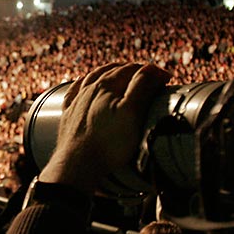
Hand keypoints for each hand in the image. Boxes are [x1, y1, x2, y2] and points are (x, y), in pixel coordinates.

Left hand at [38, 63, 169, 191]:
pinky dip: (80, 83)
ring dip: (108, 72)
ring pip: (92, 78)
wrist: (78, 165)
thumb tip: (152, 68)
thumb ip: (142, 87)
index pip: (131, 70)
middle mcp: (89, 89)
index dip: (150, 71)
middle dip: (132, 70)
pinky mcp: (68, 115)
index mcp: (106, 85)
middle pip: (112, 71)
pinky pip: (73, 91)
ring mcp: (77, 101)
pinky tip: (81, 82)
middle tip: (147, 75)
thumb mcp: (132, 112)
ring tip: (117, 71)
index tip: (165, 78)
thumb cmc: (108, 142)